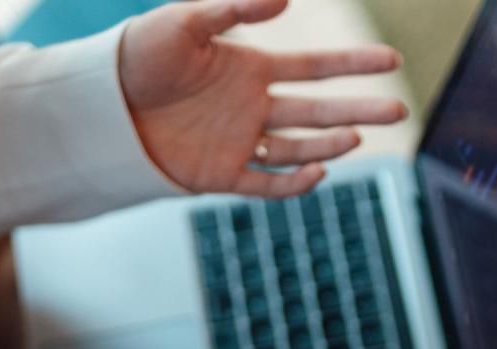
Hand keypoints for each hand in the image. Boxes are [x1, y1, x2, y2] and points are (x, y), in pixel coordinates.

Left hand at [119, 0, 408, 197]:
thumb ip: (235, 9)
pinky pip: (266, 184)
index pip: (316, 68)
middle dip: (360, 109)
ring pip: (299, 147)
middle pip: (319, 110)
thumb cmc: (137, 55)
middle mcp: (253, 108)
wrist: (96, 104)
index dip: (354, 65)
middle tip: (399, 110)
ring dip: (330, 143)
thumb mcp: (185, 22)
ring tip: (356, 137)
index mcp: (251, 69)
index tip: (391, 62)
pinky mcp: (220, 175)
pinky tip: (317, 169)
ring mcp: (240, 143)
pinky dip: (293, 181)